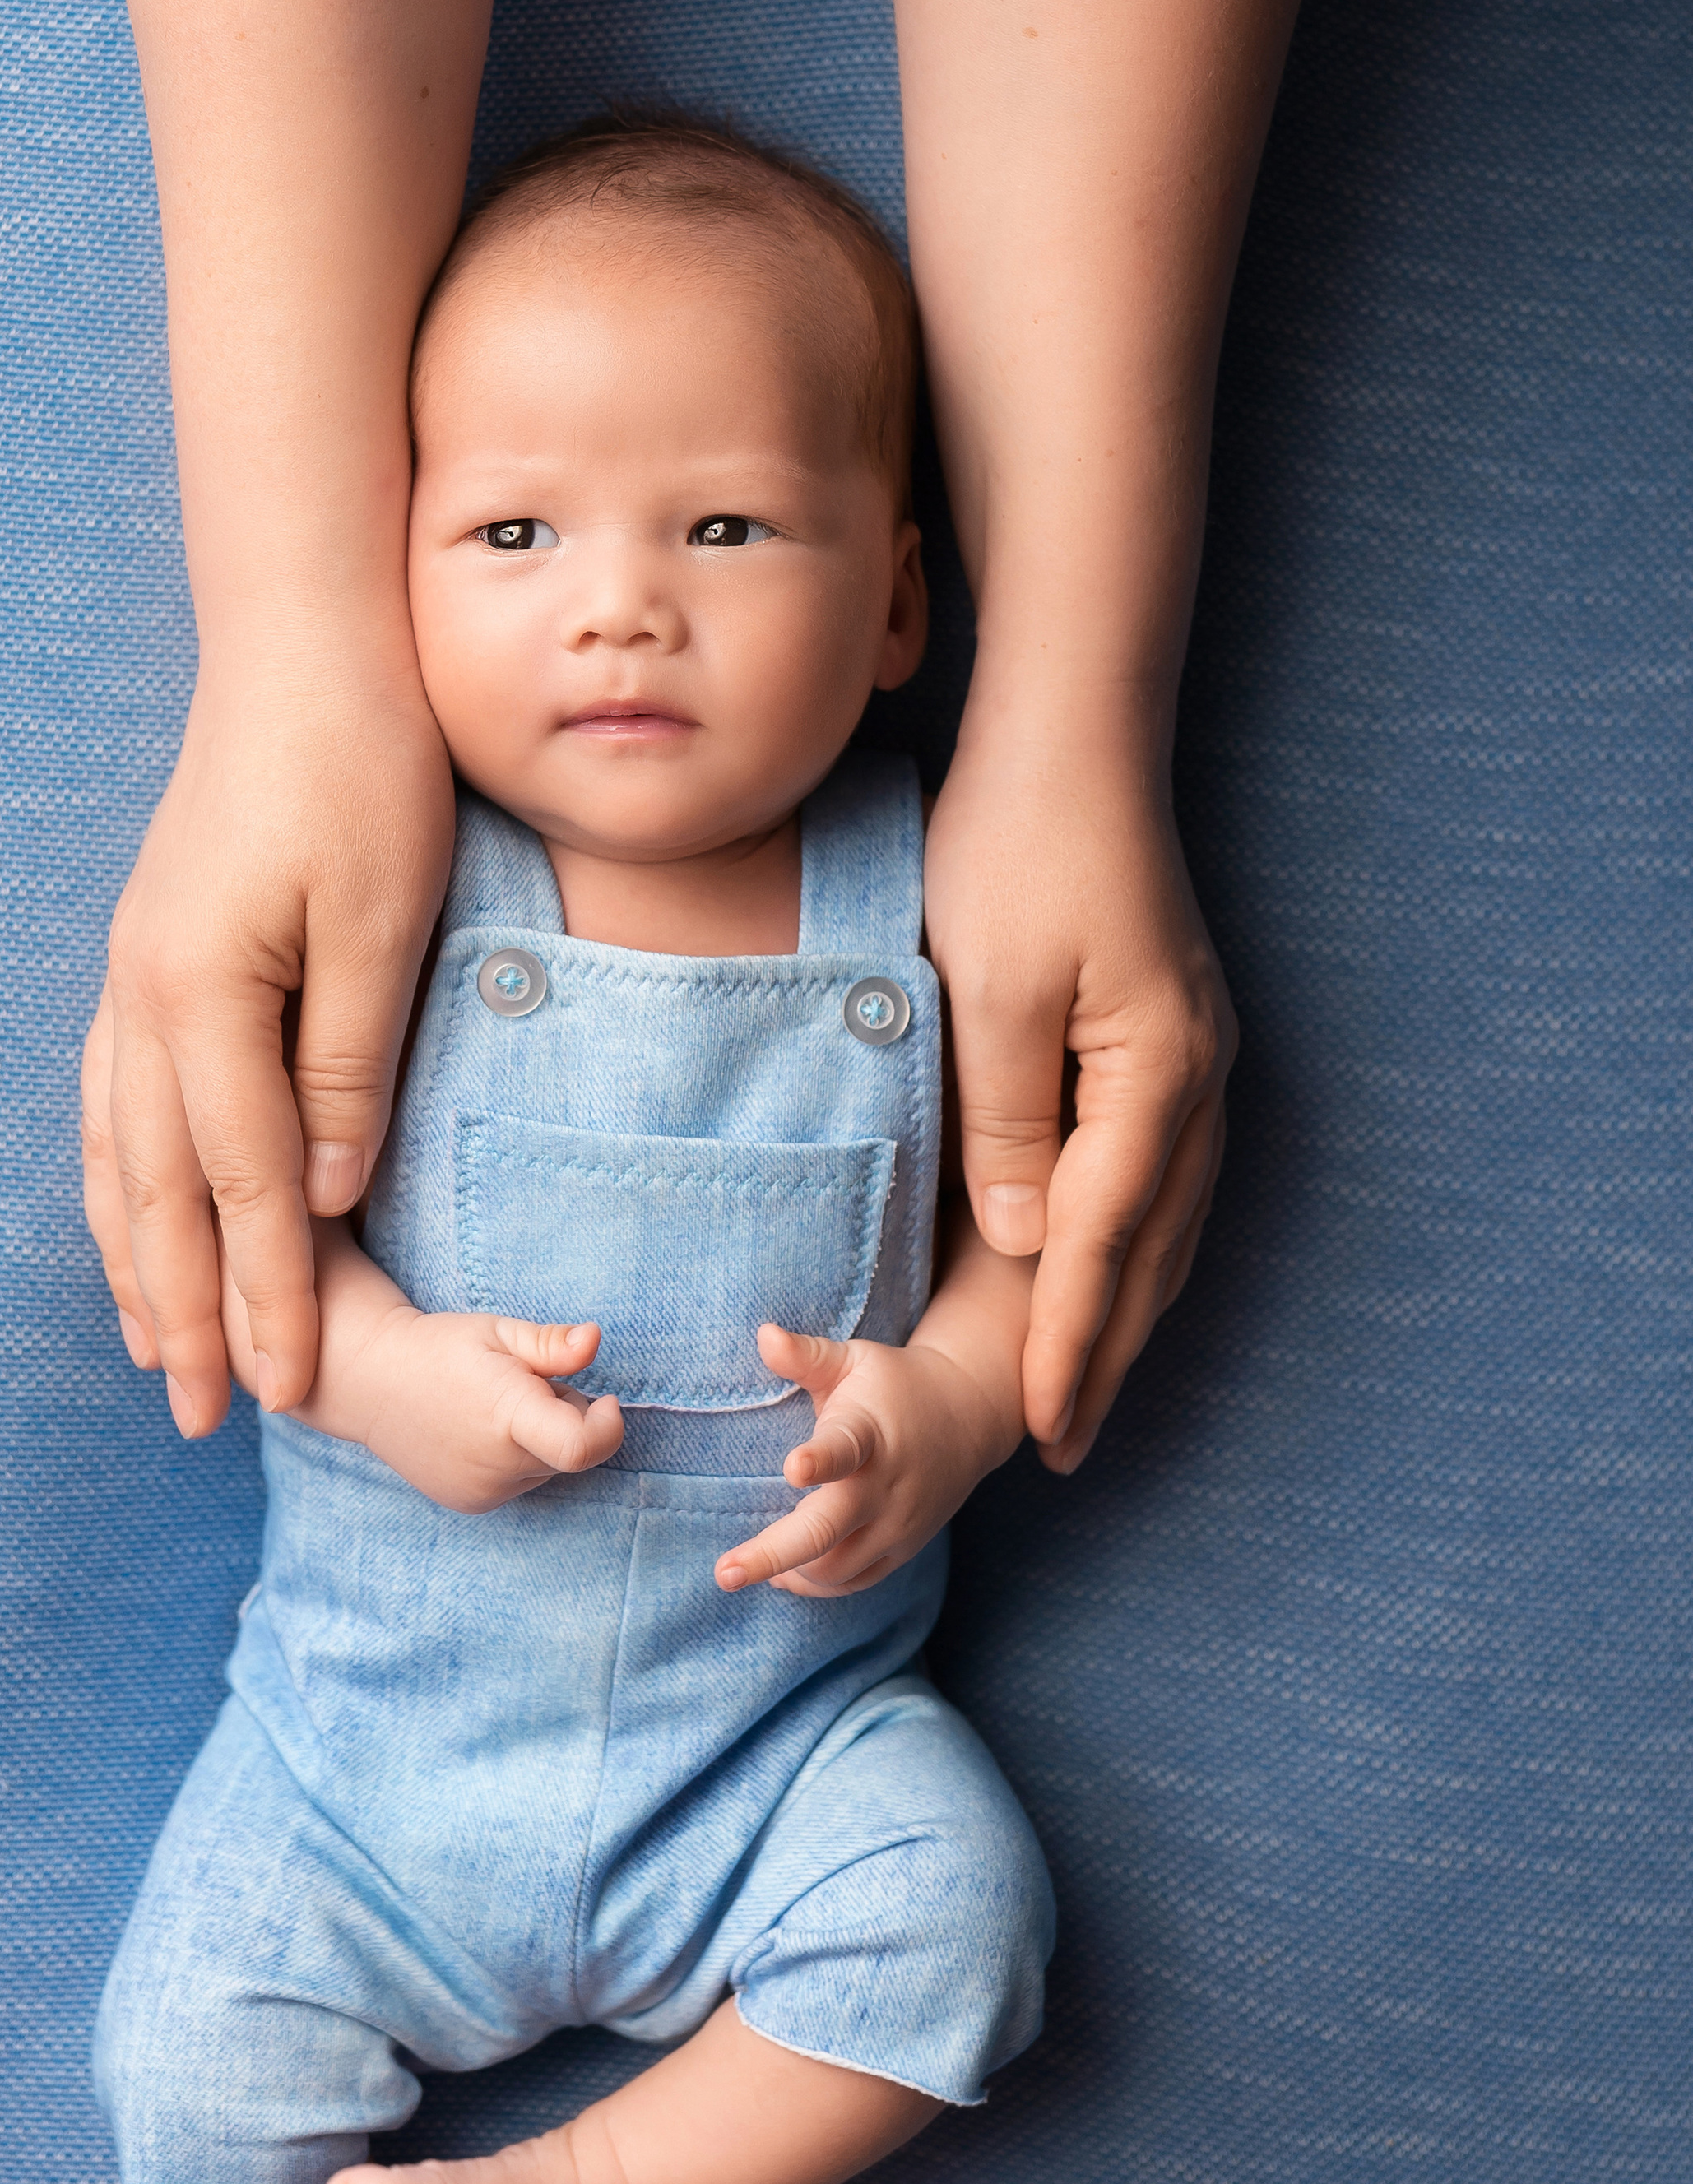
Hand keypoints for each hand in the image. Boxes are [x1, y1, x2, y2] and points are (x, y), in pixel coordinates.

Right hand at [81, 646, 454, 1441]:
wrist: (301, 644)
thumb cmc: (361, 768)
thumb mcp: (382, 920)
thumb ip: (350, 1063)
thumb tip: (331, 1190)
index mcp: (204, 994)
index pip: (243, 1186)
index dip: (268, 1295)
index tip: (286, 1390)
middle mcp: (144, 998)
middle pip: (158, 1193)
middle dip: (185, 1313)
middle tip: (205, 1416)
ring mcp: (131, 976)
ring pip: (117, 1155)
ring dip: (135, 1262)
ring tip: (153, 1351)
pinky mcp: (146, 955)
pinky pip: (109, 1100)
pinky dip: (115, 1180)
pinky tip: (126, 1218)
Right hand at [333, 1305, 623, 1514]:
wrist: (372, 1382)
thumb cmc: (441, 1348)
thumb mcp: (498, 1331)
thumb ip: (551, 1344)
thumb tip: (594, 1340)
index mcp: (507, 1414)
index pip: (581, 1448)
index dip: (608, 1427)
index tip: (605, 1400)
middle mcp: (497, 1463)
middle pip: (571, 1451)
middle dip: (565, 1416)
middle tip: (525, 1385)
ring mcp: (482, 1491)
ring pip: (548, 1467)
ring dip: (538, 1439)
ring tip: (492, 1408)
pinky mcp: (473, 1504)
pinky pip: (521, 1482)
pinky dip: (515, 1458)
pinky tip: (478, 1432)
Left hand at [714, 1323, 1019, 1598]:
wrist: (969, 1417)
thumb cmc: (892, 1384)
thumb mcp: (854, 1360)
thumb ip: (807, 1355)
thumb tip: (762, 1334)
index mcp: (870, 1433)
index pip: (845, 1449)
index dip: (819, 1460)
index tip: (791, 1467)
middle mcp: (885, 1486)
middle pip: (829, 1531)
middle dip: (774, 1554)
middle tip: (724, 1572)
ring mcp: (896, 1523)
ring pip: (837, 1568)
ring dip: (789, 1571)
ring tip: (742, 1567)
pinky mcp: (901, 1548)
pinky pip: (855, 1581)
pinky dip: (817, 1584)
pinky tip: (786, 1574)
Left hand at [925, 720, 1234, 1475]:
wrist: (1073, 736)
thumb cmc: (1019, 845)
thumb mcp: (989, 990)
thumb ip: (1006, 1123)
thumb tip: (1015, 1243)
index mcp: (1155, 1075)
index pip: (1102, 1243)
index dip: (1069, 1343)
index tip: (1043, 1428)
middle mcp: (1194, 1079)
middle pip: (1154, 1251)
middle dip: (1106, 1354)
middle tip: (1063, 1447)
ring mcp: (1192, 1060)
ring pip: (1166, 1222)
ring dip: (1124, 1309)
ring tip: (1082, 1390)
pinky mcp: (1169, 1040)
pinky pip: (1159, 1176)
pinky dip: (1130, 1245)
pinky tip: (1098, 1275)